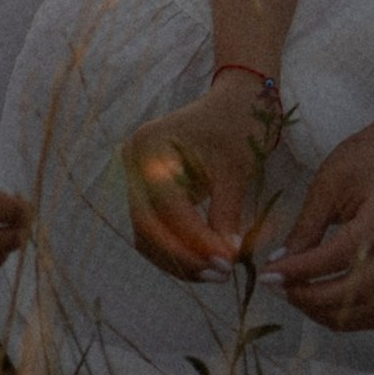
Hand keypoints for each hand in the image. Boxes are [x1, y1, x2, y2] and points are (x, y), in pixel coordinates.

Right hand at [124, 75, 281, 280]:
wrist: (238, 100)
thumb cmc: (239, 124)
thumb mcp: (235, 170)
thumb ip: (225, 215)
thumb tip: (224, 260)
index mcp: (151, 146)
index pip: (169, 207)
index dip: (196, 240)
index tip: (228, 263)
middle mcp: (135, 161)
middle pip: (148, 226)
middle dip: (184, 257)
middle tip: (221, 274)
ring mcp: (137, 177)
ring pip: (148, 235)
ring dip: (180, 259)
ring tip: (217, 273)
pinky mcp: (149, 191)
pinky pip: (156, 229)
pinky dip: (179, 249)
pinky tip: (206, 261)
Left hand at [261, 119, 373, 332]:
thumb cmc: (359, 164)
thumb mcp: (326, 184)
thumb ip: (306, 226)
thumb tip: (279, 264)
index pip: (344, 252)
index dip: (305, 268)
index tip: (270, 273)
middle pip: (360, 289)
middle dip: (312, 296)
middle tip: (276, 288)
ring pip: (370, 309)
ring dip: (327, 312)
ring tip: (293, 296)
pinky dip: (345, 317)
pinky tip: (316, 302)